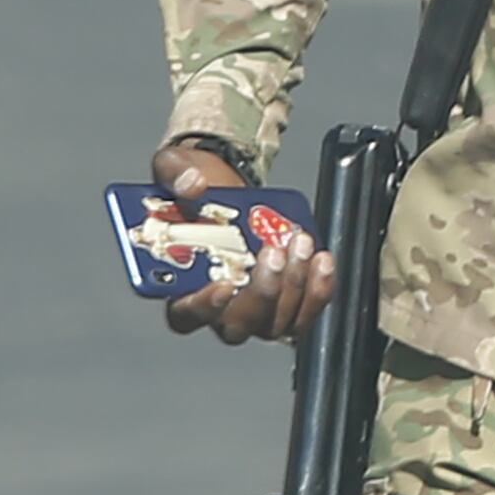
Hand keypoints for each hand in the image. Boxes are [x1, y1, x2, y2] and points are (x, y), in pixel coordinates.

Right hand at [153, 134, 335, 344]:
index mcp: (179, 287)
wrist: (226, 186)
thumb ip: (176, 175)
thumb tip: (193, 185)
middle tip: (272, 253)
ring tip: (299, 243)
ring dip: (295, 287)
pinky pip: (305, 312)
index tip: (224, 285)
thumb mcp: (174, 168)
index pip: (186, 316)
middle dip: (262, 294)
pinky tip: (320, 259)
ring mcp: (254, 310)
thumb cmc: (194, 190)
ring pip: (276, 323)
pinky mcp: (285, 302)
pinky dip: (318, 289)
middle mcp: (217, 308)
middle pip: (237, 326)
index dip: (205, 308)